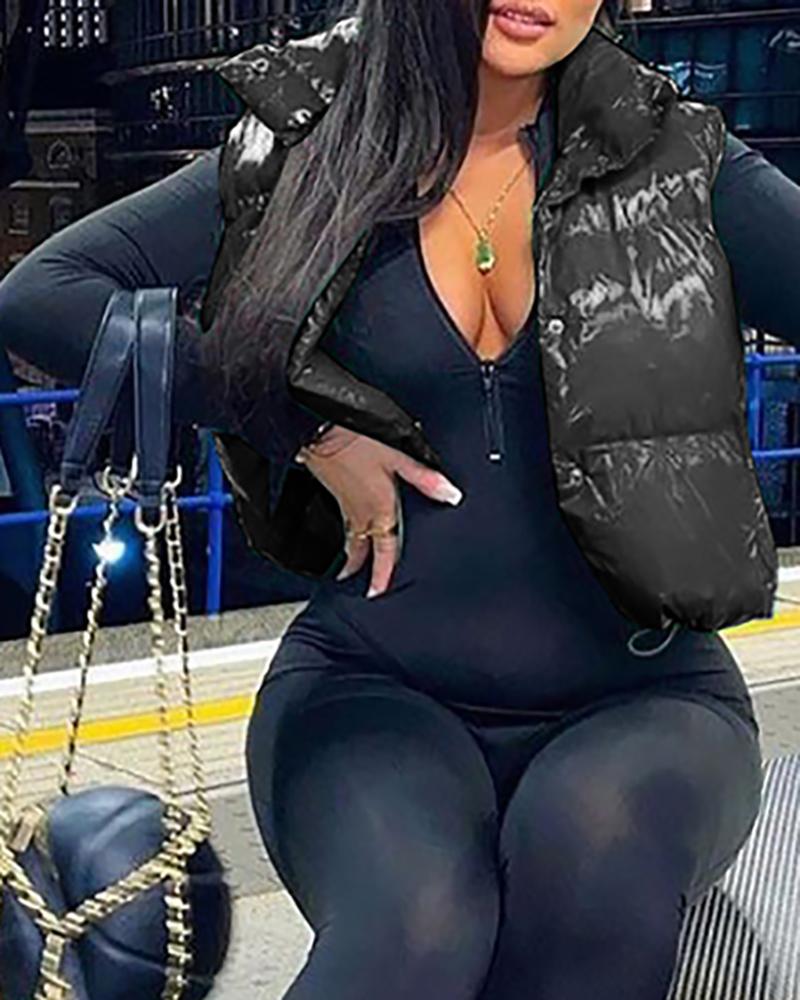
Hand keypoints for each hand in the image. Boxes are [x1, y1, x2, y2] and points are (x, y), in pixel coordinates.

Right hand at [298, 425, 463, 596]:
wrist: (316, 429)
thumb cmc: (354, 441)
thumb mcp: (397, 457)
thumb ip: (424, 478)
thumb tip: (451, 495)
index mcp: (379, 507)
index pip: (384, 549)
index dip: (383, 572)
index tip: (378, 591)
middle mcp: (359, 512)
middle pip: (362, 549)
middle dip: (362, 569)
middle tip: (363, 585)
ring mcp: (344, 504)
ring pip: (350, 538)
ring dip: (351, 555)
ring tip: (350, 567)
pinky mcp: (333, 493)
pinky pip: (342, 524)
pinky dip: (345, 535)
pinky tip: (347, 529)